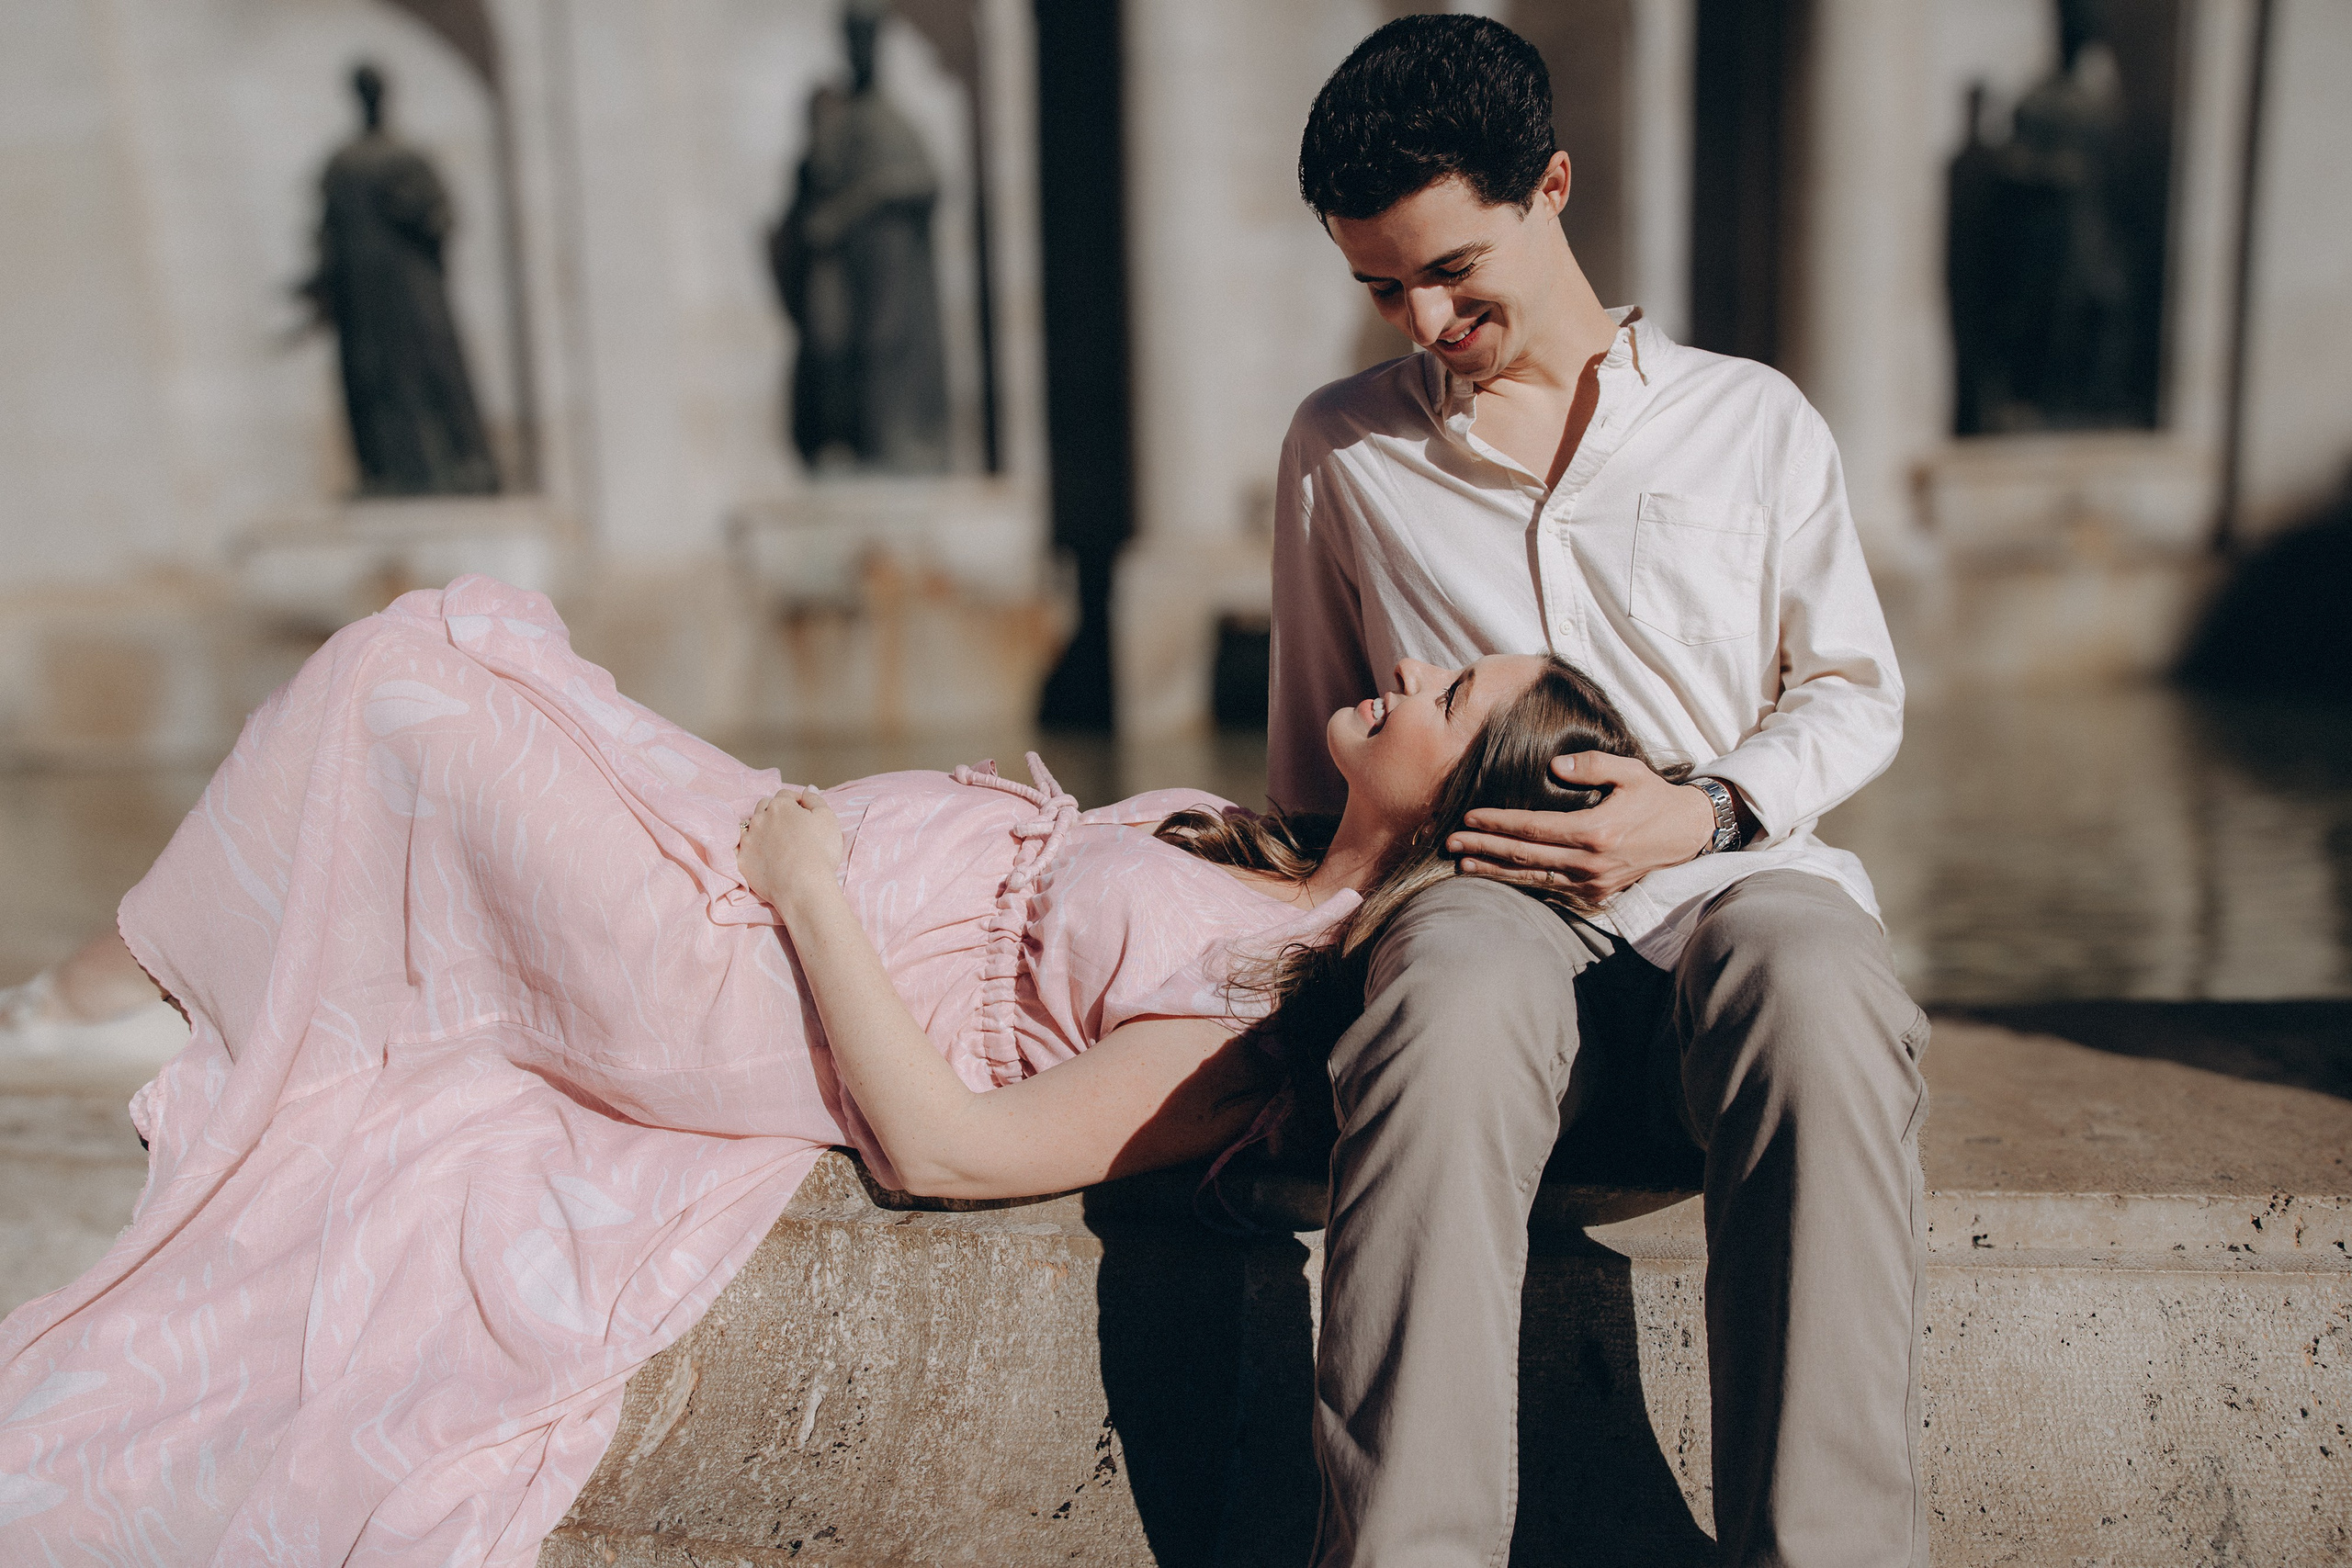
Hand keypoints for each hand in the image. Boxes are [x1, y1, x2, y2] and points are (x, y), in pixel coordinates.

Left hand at [736, 787, 844, 912]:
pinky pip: (740, 848)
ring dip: (761, 828)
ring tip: (774, 841)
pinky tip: (758, 854)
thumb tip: (808, 788)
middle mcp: (760, 818)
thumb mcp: (828, 819)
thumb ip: (816, 799)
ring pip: (751, 826)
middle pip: (765, 807)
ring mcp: (748, 839)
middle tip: (789, 827)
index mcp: (780, 806)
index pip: (786, 795)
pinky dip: (748, 848)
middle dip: (776, 812)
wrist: (803, 886)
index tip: (804, 814)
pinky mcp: (742, 860)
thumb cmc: (820, 851)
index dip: (796, 803)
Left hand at [1446, 752, 1716, 903]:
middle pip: (1525, 857)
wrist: (1688, 835)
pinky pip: (1550, 889)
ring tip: (1463, 863)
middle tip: (1450, 843)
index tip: (1469, 816)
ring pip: (1533, 878)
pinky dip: (1521, 883)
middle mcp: (1590, 863)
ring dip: (1495, 871)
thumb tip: (1556, 766)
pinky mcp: (1596, 894)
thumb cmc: (1655, 797)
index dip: (1499, 823)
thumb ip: (1592, 765)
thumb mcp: (1629, 771)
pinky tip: (1498, 876)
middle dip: (1484, 848)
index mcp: (1596, 832)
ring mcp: (1592, 882)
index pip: (1533, 828)